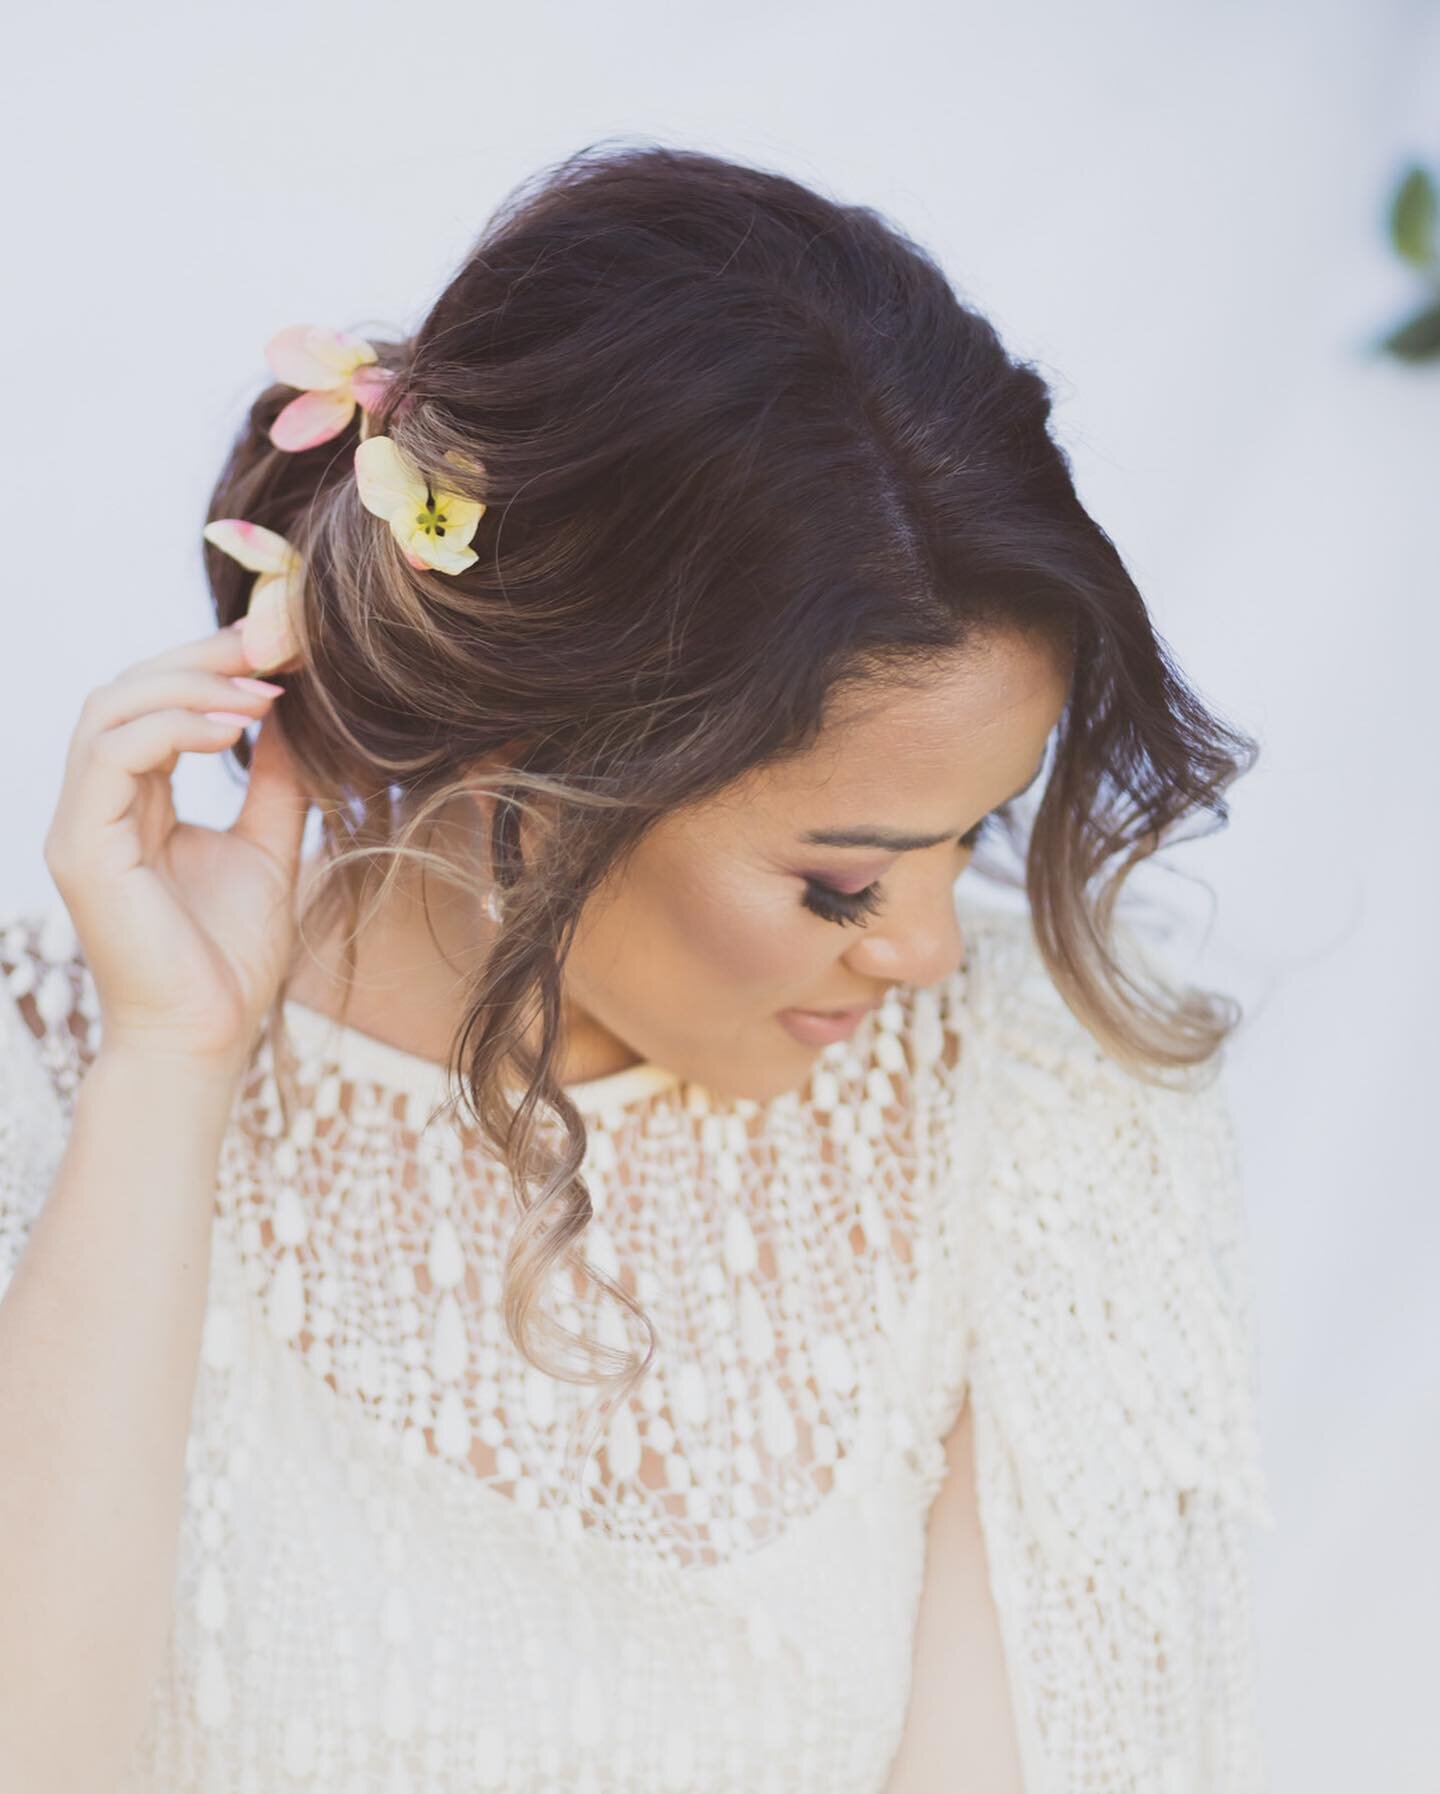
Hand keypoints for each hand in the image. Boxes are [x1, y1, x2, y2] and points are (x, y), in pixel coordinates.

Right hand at [42, 623, 311, 1069]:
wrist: (206, 1040)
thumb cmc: (230, 958)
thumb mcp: (268, 847)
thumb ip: (275, 782)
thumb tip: (295, 715)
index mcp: (132, 803)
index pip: (151, 704)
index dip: (208, 665)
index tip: (278, 647)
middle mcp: (95, 806)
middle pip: (124, 690)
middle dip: (199, 658)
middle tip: (271, 645)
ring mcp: (80, 826)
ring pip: (109, 710)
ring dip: (189, 685)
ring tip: (262, 691)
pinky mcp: (81, 850)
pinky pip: (111, 755)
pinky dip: (172, 726)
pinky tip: (235, 728)